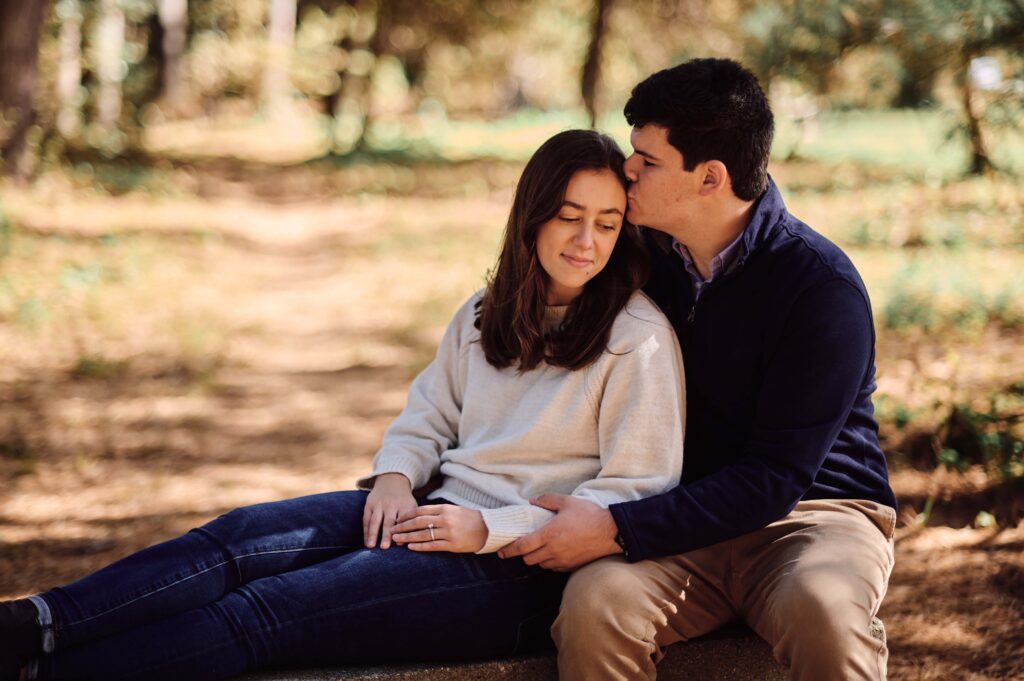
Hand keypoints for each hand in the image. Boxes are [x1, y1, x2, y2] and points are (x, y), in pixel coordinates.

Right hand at [363, 473, 416, 548]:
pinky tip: (366, 542)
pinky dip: (366, 531)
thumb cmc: (404, 500)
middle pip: (388, 521)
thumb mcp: (412, 506)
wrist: (392, 480)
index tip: (400, 544)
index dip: (401, 530)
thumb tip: (408, 541)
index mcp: (404, 505)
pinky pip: (366, 519)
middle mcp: (391, 504)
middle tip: (384, 547)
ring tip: (371, 546)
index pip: (403, 519)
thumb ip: (411, 521)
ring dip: (373, 534)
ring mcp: (379, 504)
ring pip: (375, 520)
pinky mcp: (369, 504)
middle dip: (386, 534)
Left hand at [392, 504, 487, 552]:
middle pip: (418, 522)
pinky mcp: (452, 545)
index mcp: (445, 508)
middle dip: (403, 526)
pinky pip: (432, 546)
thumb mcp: (454, 510)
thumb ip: (438, 511)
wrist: (487, 529)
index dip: (407, 515)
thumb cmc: (469, 519)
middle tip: (392, 530)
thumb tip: (419, 515)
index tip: (397, 519)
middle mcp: (445, 519)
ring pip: (423, 534)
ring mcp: (449, 532)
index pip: (421, 510)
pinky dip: (420, 546)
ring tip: (396, 539)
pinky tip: (410, 547)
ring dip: (407, 537)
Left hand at [497, 495, 620, 570]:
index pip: (522, 546)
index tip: (501, 552)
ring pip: (540, 564)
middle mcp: (553, 550)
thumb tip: (532, 501)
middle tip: (523, 545)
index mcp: (549, 534)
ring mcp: (562, 560)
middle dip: (523, 554)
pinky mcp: (571, 566)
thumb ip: (547, 500)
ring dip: (536, 558)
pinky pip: (553, 568)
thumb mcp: (567, 501)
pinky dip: (549, 562)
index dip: (509, 550)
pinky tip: (554, 552)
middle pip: (528, 559)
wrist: (611, 532)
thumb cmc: (589, 515)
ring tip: (540, 547)